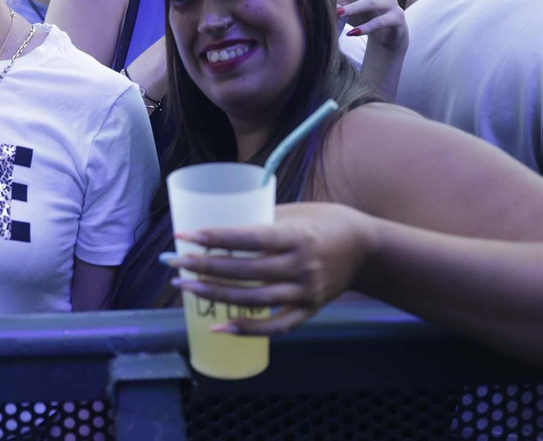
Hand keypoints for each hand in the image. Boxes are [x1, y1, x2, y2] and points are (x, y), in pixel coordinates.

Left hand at [163, 202, 378, 335]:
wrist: (368, 250)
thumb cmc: (325, 222)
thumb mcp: (296, 212)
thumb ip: (261, 221)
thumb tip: (218, 227)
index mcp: (297, 236)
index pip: (249, 237)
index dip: (215, 237)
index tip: (183, 235)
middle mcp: (301, 266)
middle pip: (245, 271)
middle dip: (204, 266)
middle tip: (174, 261)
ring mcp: (306, 292)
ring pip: (254, 299)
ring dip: (215, 295)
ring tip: (185, 287)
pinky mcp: (309, 310)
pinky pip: (275, 326)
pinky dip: (247, 330)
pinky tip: (219, 327)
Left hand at [336, 0, 406, 52]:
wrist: (387, 36)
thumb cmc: (364, 17)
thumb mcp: (349, 7)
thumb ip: (339, 0)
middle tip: (326, 3)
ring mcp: (391, 1)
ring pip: (370, 2)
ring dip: (352, 8)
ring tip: (337, 14)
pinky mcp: (398, 17)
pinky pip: (381, 21)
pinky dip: (366, 27)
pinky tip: (352, 33)